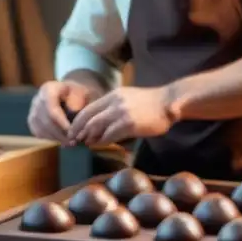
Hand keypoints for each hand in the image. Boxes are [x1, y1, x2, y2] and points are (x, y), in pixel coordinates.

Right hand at [27, 80, 95, 143]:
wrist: (71, 94)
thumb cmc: (78, 94)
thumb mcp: (82, 92)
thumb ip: (78, 100)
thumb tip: (72, 111)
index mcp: (48, 89)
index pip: (52, 109)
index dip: (62, 123)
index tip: (73, 133)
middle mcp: (37, 99)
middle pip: (45, 121)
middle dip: (60, 134)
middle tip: (74, 142)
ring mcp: (32, 110)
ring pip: (41, 129)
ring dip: (56, 138)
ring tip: (71, 142)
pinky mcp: (32, 121)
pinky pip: (39, 133)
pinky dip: (51, 138)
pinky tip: (63, 140)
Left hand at [66, 86, 180, 147]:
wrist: (169, 103)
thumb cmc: (150, 104)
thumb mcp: (128, 98)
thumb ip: (113, 106)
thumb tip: (98, 122)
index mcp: (113, 95)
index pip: (88, 109)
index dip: (77, 122)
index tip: (72, 132)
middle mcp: (114, 102)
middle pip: (88, 118)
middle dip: (78, 132)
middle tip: (74, 142)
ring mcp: (122, 113)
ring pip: (96, 126)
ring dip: (88, 137)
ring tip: (86, 144)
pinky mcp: (129, 124)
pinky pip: (109, 135)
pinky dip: (102, 141)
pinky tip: (99, 145)